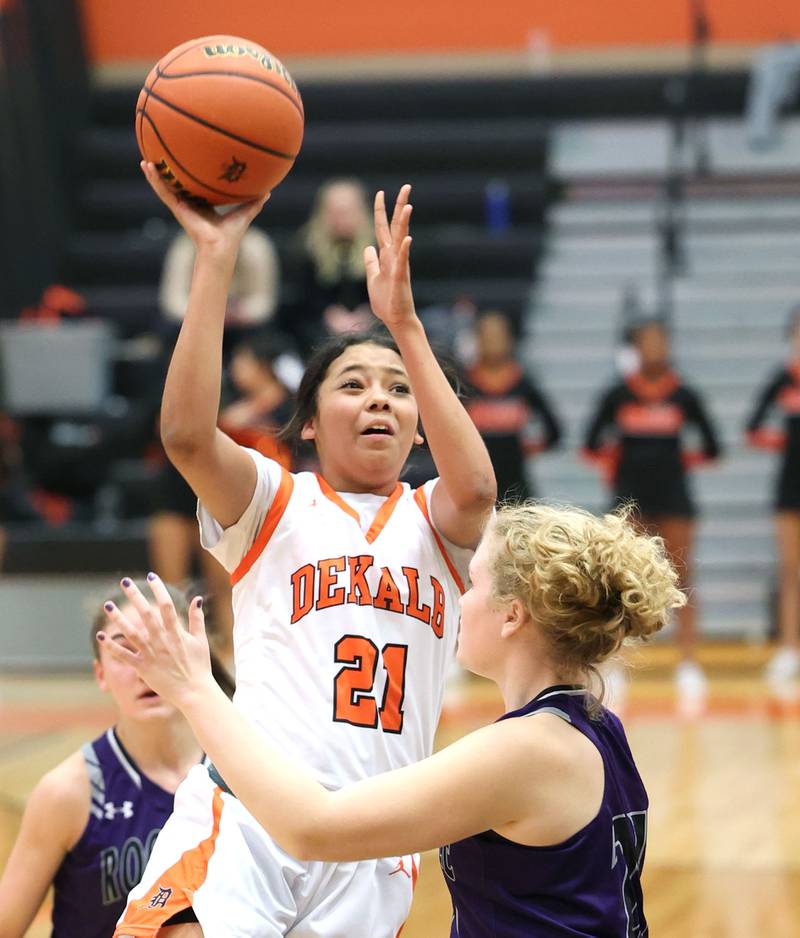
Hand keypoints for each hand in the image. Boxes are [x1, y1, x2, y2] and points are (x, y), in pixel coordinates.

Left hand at [98, 574, 213, 707]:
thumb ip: (197, 619)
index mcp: (176, 633)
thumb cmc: (199, 666)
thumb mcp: (201, 641)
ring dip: (118, 619)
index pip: (166, 605)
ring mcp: (151, 654)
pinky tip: (100, 636)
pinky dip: (111, 647)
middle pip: (146, 614)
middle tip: (125, 582)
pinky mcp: (143, 668)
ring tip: (107, 605)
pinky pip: (124, 656)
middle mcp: (162, 641)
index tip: (151, 576)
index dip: (158, 589)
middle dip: (135, 596)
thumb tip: (197, 599)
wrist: (194, 693)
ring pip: (131, 632)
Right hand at [141, 161, 268, 256]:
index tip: (187, 165)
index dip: (190, 178)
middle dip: (169, 175)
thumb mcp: (245, 213)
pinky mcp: (177, 208)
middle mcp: (190, 205)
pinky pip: (163, 190)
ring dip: (155, 174)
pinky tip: (146, 166)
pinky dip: (154, 179)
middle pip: (177, 186)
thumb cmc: (232, 234)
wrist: (221, 246)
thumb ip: (255, 202)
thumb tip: (268, 191)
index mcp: (204, 206)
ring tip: (145, 160)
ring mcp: (181, 206)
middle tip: (161, 159)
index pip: (195, 189)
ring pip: (165, 187)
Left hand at [364, 186, 416, 329]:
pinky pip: (402, 262)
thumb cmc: (386, 300)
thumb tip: (367, 248)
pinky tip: (407, 239)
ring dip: (404, 222)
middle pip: (395, 227)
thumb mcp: (372, 277)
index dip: (380, 210)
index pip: (383, 228)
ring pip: (401, 239)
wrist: (395, 319)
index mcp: (386, 255)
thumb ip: (370, 262)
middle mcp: (394, 256)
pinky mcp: (400, 278)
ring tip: (408, 205)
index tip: (381, 193)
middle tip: (406, 186)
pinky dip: (404, 250)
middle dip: (399, 206)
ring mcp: (399, 266)